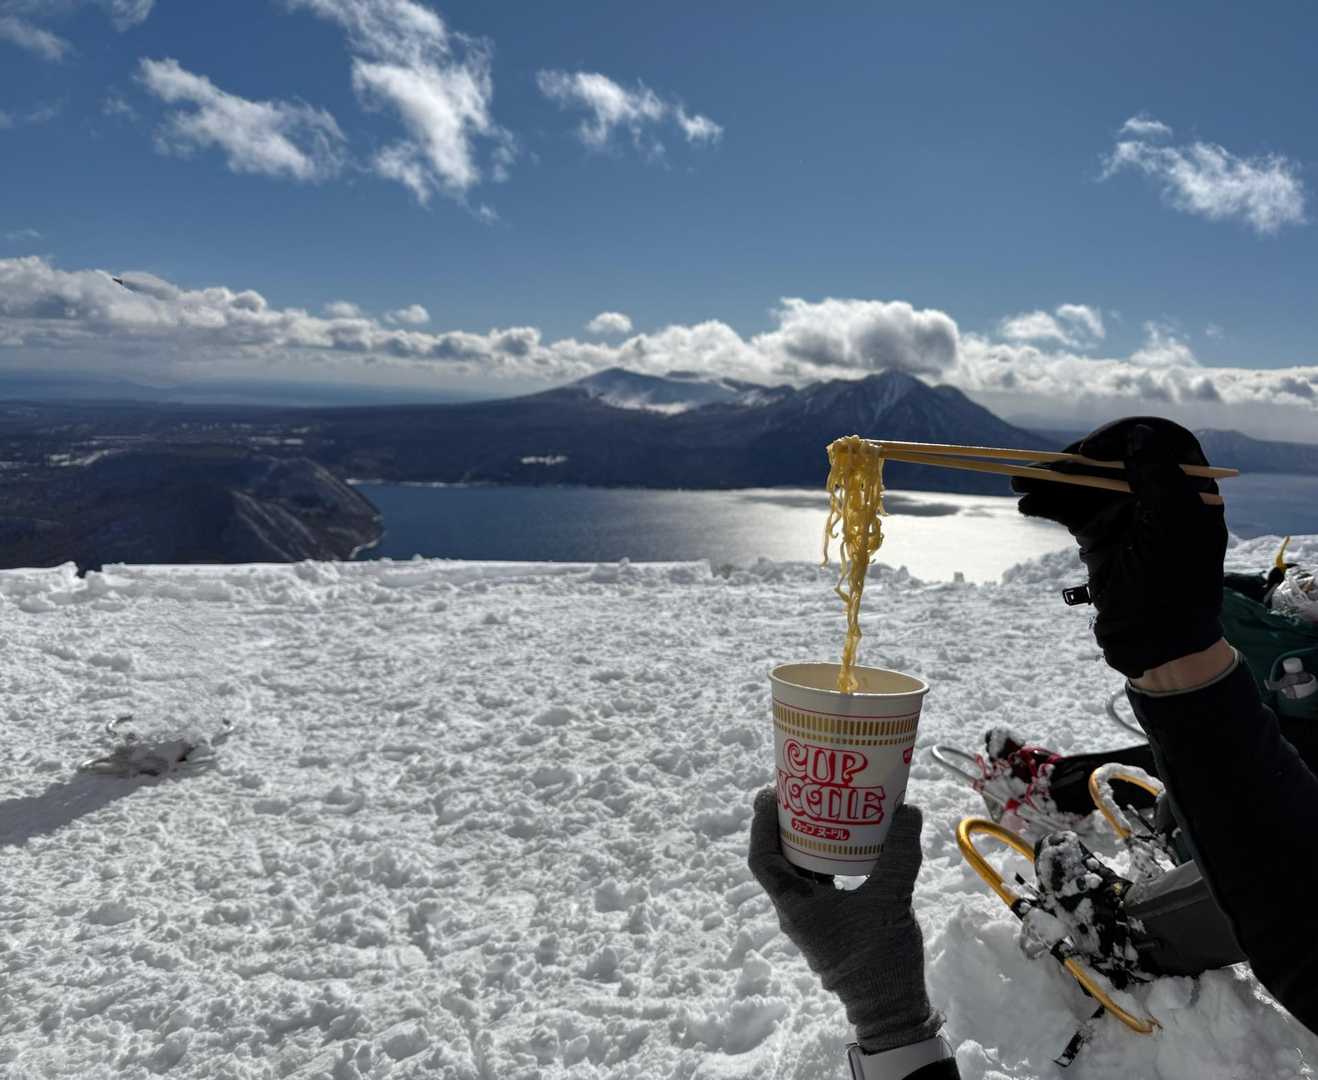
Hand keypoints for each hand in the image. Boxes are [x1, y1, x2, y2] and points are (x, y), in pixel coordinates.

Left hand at [747, 788, 941, 1052]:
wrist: (891, 1011)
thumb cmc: (880, 958)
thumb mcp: (891, 899)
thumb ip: (899, 854)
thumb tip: (908, 809)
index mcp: (795, 905)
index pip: (762, 859)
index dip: (762, 823)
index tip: (772, 793)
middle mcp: (796, 911)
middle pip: (780, 859)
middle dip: (789, 824)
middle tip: (806, 792)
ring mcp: (813, 919)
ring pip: (802, 871)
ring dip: (811, 841)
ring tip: (829, 810)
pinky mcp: (831, 925)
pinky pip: (821, 884)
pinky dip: (830, 861)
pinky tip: (852, 844)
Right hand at [1012, 416, 1227, 677]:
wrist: (1154, 642)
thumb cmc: (1172, 586)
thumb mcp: (1170, 526)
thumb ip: (1158, 476)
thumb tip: (1139, 434)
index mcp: (1186, 490)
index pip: (1155, 440)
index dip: (1121, 437)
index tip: (1090, 451)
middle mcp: (1156, 497)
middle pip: (1111, 460)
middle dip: (1074, 463)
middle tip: (1041, 467)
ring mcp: (1125, 516)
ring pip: (1086, 485)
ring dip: (1052, 483)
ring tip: (1019, 483)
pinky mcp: (1100, 535)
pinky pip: (1071, 510)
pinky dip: (1049, 504)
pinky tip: (1028, 505)